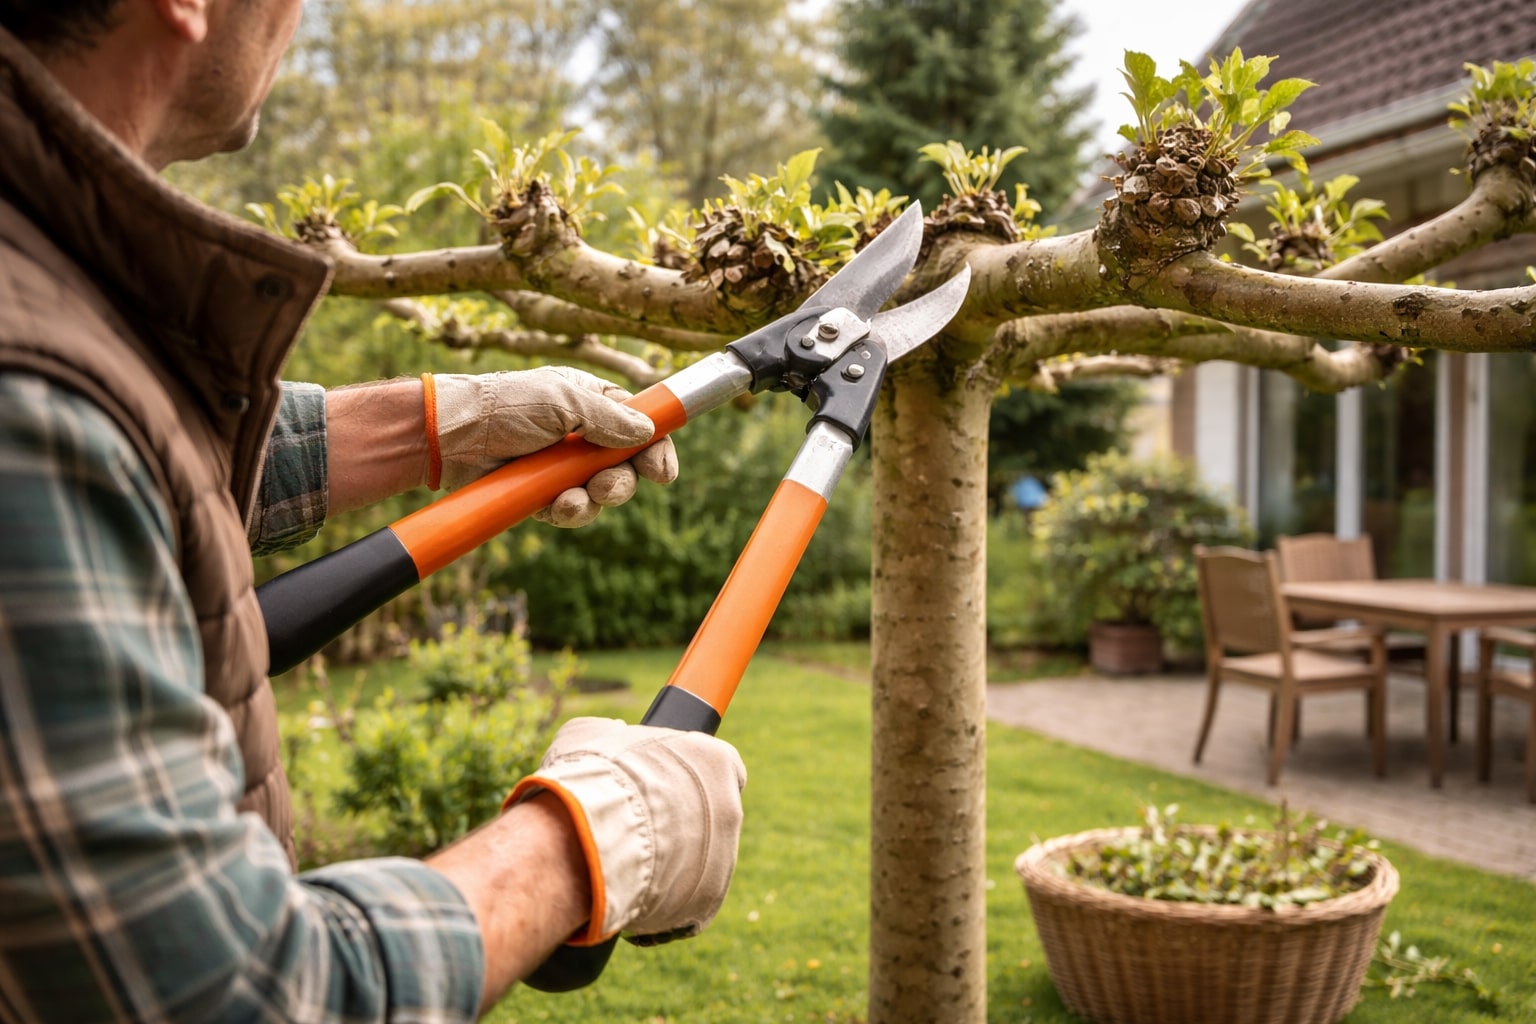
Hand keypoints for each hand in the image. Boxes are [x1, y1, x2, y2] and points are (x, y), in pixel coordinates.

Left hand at [424, 368, 678, 525]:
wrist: (451, 436)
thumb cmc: (504, 405)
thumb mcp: (562, 400)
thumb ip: (608, 417)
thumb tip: (647, 433)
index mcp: (591, 402)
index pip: (640, 425)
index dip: (656, 448)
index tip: (662, 471)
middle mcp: (581, 436)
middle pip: (626, 466)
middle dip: (622, 481)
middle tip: (606, 485)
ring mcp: (562, 467)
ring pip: (600, 494)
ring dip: (594, 500)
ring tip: (574, 497)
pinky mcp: (542, 494)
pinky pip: (571, 511)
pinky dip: (568, 512)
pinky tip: (555, 506)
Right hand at [506, 717, 746, 944]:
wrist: (587, 838)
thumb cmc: (590, 779)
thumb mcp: (591, 735)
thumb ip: (611, 733)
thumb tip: (613, 733)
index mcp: (715, 760)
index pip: (718, 766)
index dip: (686, 776)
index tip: (658, 785)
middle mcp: (730, 807)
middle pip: (707, 818)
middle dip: (674, 825)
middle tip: (631, 830)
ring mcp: (724, 857)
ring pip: (698, 864)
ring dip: (667, 867)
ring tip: (619, 868)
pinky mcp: (709, 902)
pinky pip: (687, 908)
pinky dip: (660, 909)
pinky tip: (627, 902)